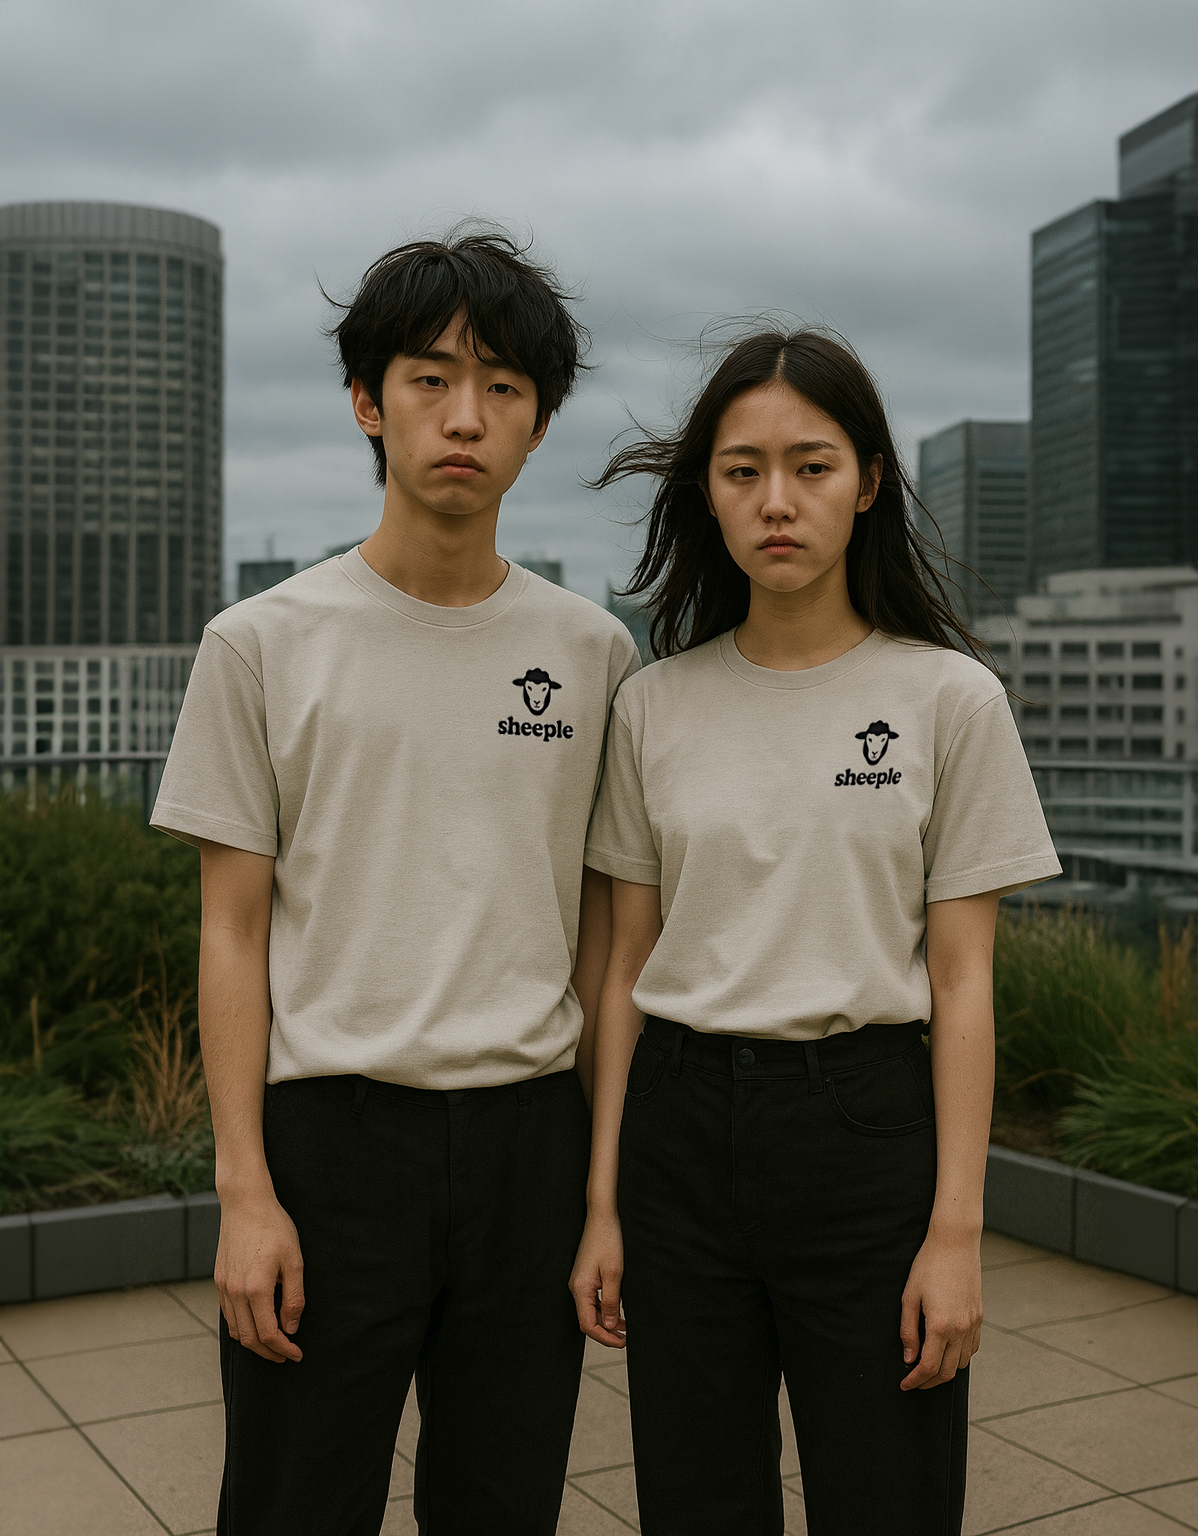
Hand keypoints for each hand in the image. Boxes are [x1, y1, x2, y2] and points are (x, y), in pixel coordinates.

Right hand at [215, 1191, 304, 1362]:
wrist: (245, 1203)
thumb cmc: (274, 1228)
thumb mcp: (294, 1261)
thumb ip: (293, 1298)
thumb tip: (291, 1327)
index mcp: (256, 1289)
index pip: (268, 1334)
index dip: (284, 1349)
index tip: (296, 1354)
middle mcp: (235, 1292)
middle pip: (249, 1338)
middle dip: (269, 1352)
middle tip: (286, 1355)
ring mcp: (224, 1287)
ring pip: (236, 1330)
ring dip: (253, 1342)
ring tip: (273, 1342)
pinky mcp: (219, 1280)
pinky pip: (228, 1314)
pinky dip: (241, 1326)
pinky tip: (256, 1322)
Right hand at [569, 1208, 626, 1347]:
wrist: (602, 1218)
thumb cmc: (607, 1241)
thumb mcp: (614, 1275)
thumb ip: (610, 1302)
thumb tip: (608, 1325)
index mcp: (580, 1288)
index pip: (588, 1325)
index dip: (604, 1337)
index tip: (621, 1342)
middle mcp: (576, 1287)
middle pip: (588, 1320)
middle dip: (606, 1332)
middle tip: (624, 1338)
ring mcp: (580, 1282)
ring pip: (591, 1310)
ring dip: (606, 1320)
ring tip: (624, 1327)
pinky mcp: (585, 1277)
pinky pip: (592, 1299)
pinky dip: (604, 1308)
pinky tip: (617, 1310)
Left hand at [899, 1226, 981, 1390]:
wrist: (955, 1243)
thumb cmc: (928, 1265)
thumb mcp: (909, 1296)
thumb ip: (908, 1330)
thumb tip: (909, 1358)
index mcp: (940, 1325)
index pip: (929, 1367)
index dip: (916, 1380)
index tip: (905, 1384)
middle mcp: (960, 1328)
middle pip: (947, 1372)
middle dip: (929, 1382)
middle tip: (915, 1382)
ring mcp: (972, 1323)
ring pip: (962, 1363)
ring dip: (946, 1371)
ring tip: (929, 1368)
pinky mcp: (979, 1316)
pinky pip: (972, 1347)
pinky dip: (960, 1357)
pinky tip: (948, 1352)